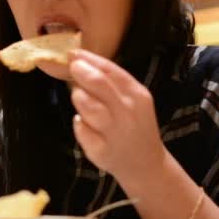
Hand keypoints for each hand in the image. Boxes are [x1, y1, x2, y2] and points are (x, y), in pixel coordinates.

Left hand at [68, 49, 165, 181]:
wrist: (146, 164)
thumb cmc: (136, 126)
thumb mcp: (135, 101)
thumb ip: (114, 84)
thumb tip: (82, 62)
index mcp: (138, 95)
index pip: (111, 70)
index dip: (89, 59)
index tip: (74, 54)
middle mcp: (128, 112)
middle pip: (98, 84)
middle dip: (80, 71)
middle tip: (72, 67)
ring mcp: (115, 133)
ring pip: (87, 106)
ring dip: (78, 97)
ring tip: (81, 99)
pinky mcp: (101, 150)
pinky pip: (80, 129)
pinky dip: (79, 124)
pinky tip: (85, 124)